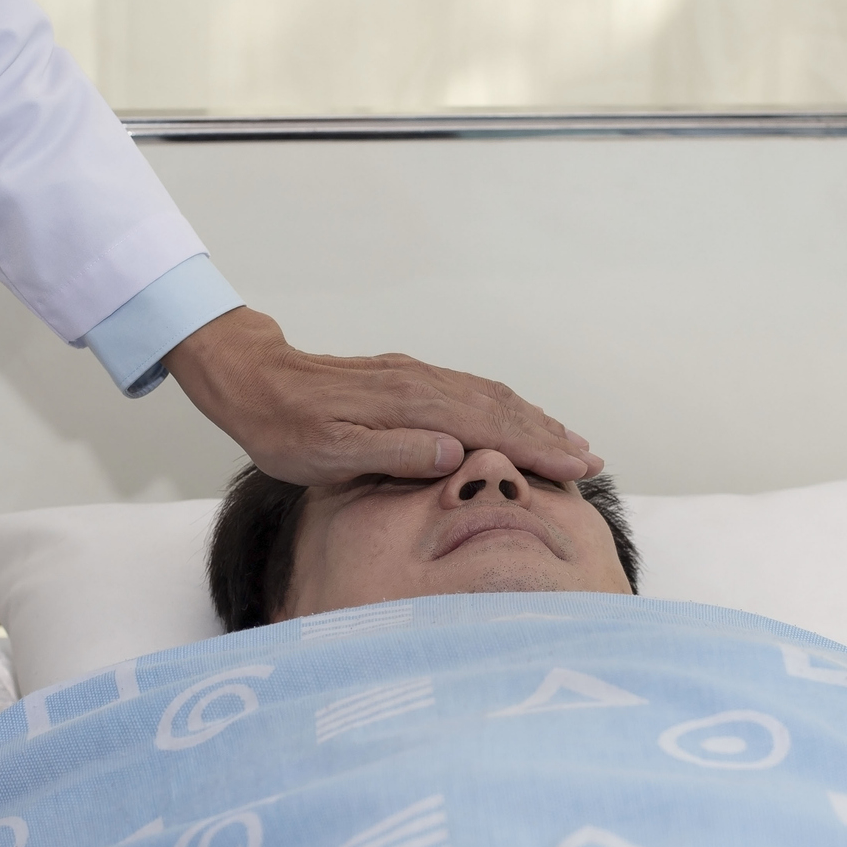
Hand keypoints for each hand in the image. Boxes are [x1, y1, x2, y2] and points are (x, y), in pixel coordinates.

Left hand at [164, 307, 603, 486]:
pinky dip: (505, 405)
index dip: (537, 449)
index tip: (577, 469)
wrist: (254, 380)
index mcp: (408, 405)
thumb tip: (452, 452)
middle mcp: (420, 384)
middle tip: (592, 462)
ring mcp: (416, 378)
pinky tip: (517, 418)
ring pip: (490, 395)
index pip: (490, 427)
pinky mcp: (407, 378)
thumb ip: (392, 453)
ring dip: (534, 418)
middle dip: (550, 434)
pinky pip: (470, 389)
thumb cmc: (284, 427)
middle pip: (501, 407)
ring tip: (570, 441)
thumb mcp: (328, 453)